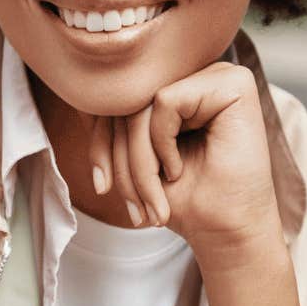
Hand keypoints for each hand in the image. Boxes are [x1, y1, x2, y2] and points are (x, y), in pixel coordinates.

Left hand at [87, 62, 281, 258]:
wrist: (226, 232)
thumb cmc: (185, 198)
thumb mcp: (134, 154)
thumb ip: (114, 119)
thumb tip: (73, 87)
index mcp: (181, 86)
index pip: (122, 97)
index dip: (100, 142)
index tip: (102, 187)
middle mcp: (200, 73)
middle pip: (130, 100)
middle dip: (119, 159)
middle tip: (135, 208)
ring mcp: (219, 73)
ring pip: (142, 104)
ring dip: (139, 162)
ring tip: (154, 201)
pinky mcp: (233, 83)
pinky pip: (164, 101)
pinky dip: (162, 143)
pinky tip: (178, 169)